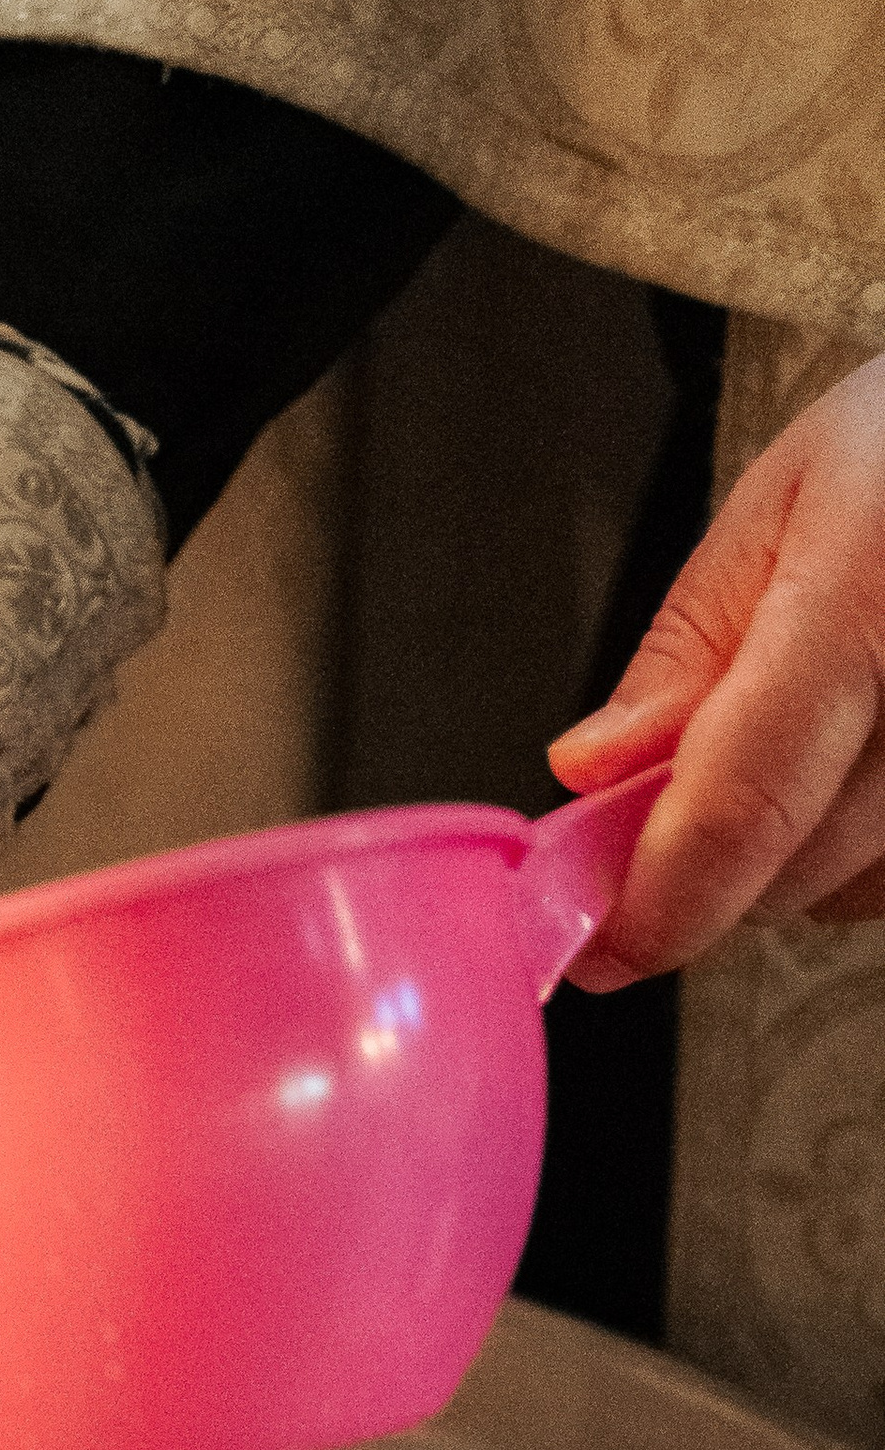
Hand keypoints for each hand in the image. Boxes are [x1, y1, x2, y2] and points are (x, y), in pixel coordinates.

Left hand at [550, 348, 884, 983]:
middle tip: (659, 800)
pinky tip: (858, 765)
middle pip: (791, 870)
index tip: (592, 945)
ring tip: (802, 737)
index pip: (744, 807)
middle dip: (698, 868)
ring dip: (786, 858)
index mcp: (869, 597)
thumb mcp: (782, 503)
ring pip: (845, 892)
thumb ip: (687, 650)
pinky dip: (853, 851)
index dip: (654, 904)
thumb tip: (593, 775)